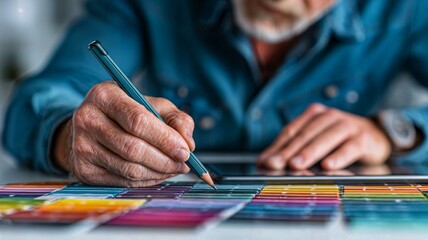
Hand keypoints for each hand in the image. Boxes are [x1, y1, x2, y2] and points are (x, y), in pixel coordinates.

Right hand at [53, 81, 194, 186]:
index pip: (137, 121)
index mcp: (104, 95)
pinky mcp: (83, 169)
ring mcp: (82, 146)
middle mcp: (87, 119)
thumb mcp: (153, 105)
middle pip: (133, 148)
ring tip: (175, 168)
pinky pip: (122, 180)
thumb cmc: (128, 113)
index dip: (164, 139)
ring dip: (159, 173)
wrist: (92, 126)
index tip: (185, 151)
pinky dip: (147, 180)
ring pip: (129, 168)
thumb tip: (188, 144)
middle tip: (184, 164)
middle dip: (165, 160)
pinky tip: (159, 173)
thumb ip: (176, 119)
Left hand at [257, 103, 391, 169]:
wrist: (376, 135)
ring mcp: (346, 126)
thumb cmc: (339, 139)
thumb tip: (265, 161)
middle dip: (289, 151)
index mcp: (314, 114)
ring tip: (296, 165)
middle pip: (305, 134)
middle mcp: (329, 116)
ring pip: (325, 139)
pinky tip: (328, 166)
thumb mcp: (316, 140)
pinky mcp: (362, 138)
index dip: (277, 146)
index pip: (291, 130)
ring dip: (309, 153)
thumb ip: (293, 148)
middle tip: (276, 164)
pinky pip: (349, 148)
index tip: (265, 161)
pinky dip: (338, 157)